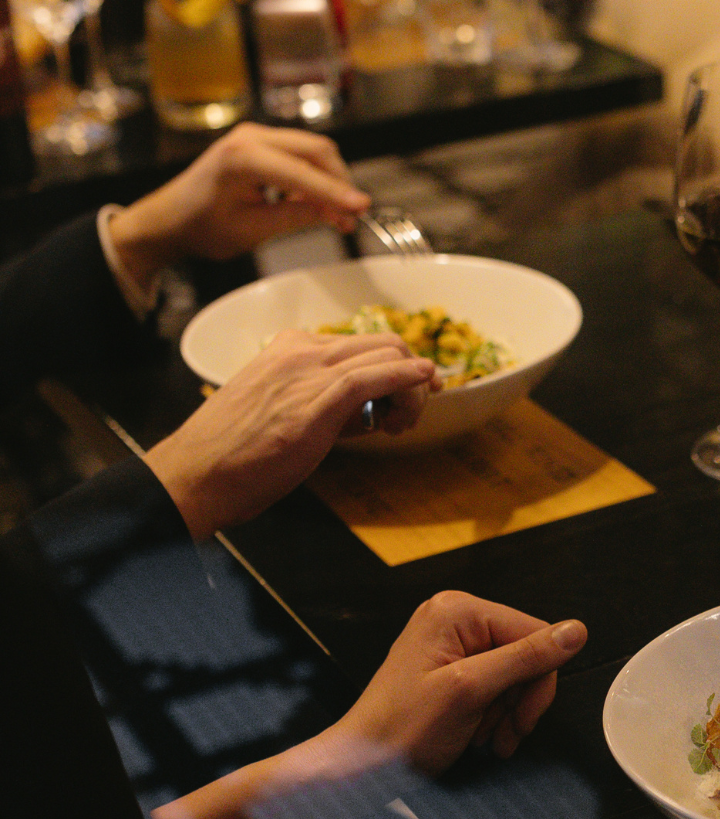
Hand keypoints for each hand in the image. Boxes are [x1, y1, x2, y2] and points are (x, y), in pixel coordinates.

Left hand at [109, 123, 371, 289]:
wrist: (170, 218)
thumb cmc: (201, 226)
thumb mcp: (251, 230)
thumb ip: (295, 217)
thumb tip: (335, 213)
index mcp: (242, 157)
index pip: (302, 173)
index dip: (336, 192)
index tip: (362, 208)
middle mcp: (251, 137)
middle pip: (316, 151)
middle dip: (339, 184)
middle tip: (351, 217)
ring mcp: (256, 136)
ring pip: (313, 151)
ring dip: (329, 182)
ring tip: (335, 217)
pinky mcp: (261, 144)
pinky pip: (300, 155)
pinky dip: (315, 179)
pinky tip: (313, 205)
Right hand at [143, 330, 440, 540]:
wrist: (196, 475)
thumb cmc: (236, 454)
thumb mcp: (284, 413)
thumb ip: (327, 405)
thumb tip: (370, 413)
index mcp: (290, 347)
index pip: (361, 344)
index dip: (393, 368)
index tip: (400, 400)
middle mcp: (301, 350)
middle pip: (383, 343)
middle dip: (410, 375)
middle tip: (408, 415)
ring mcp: (307, 371)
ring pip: (387, 356)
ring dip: (412, 388)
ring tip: (401, 425)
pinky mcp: (316, 400)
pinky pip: (375, 376)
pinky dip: (408, 377)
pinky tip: (424, 385)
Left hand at [327, 592, 587, 773]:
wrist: (361, 769)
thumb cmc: (404, 730)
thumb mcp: (470, 691)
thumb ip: (525, 657)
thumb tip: (578, 630)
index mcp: (458, 611)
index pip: (533, 633)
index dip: (538, 679)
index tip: (523, 721)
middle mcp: (455, 618)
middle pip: (525, 653)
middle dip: (520, 700)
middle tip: (503, 737)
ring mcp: (451, 643)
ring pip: (514, 674)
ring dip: (508, 713)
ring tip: (486, 740)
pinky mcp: (450, 668)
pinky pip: (495, 684)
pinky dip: (494, 714)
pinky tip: (478, 735)